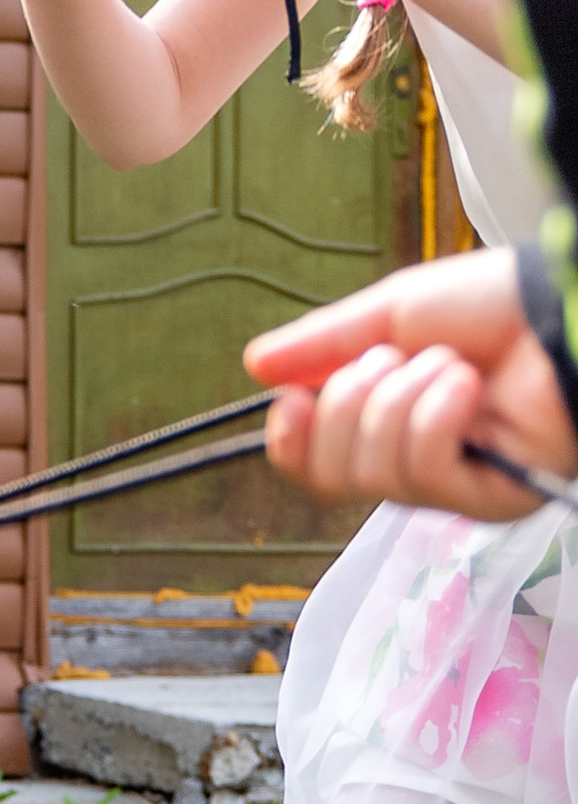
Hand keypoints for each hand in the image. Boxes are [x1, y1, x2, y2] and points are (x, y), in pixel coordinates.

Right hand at [248, 250, 577, 517]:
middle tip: (394, 359)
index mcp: (386, 417)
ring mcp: (451, 483)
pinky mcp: (487, 498)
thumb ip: (324, 343)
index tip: (291, 400)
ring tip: (447, 365)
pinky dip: (436, 417)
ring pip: (375, 474)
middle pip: (332, 475)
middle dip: (350, 405)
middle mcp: (414, 458)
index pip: (315, 462)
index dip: (290, 440)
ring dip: (403, 402)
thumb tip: (256, 364)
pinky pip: (423, 471)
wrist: (559, 311)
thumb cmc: (495, 306)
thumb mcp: (392, 312)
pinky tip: (467, 387)